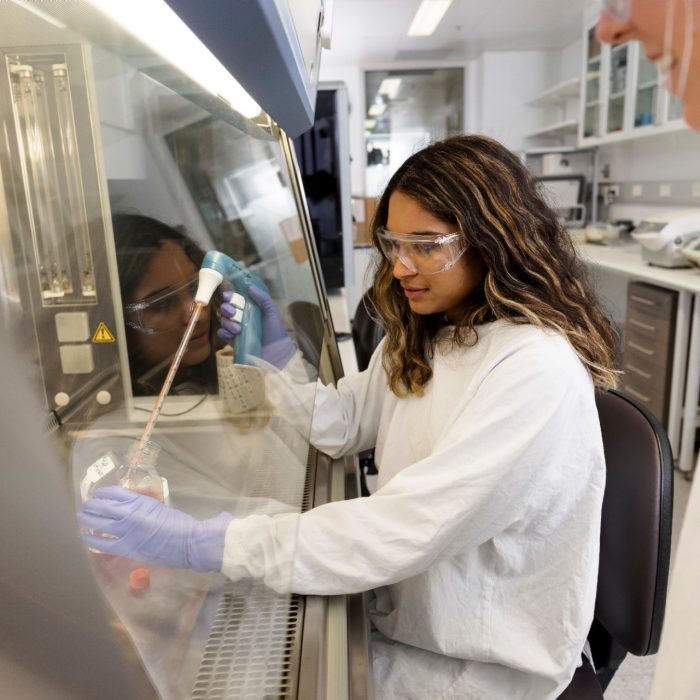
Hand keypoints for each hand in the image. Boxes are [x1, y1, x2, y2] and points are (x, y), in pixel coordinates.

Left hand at [78, 486, 231, 572]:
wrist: (187, 542)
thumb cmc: (178, 523)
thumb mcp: (158, 506)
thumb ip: (141, 505)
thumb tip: (128, 505)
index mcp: (139, 501)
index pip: (114, 492)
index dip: (102, 493)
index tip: (98, 495)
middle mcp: (129, 513)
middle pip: (102, 506)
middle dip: (91, 505)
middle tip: (86, 506)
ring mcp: (125, 531)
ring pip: (98, 522)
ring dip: (87, 519)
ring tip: (81, 517)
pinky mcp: (126, 548)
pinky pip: (102, 543)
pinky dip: (91, 539)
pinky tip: (85, 537)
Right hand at [218, 285, 295, 368]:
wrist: (275, 352)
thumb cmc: (275, 331)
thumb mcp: (272, 312)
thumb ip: (263, 298)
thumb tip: (250, 287)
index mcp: (249, 308)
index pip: (235, 298)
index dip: (229, 296)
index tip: (228, 296)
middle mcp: (241, 317)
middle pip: (226, 308)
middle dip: (227, 309)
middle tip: (234, 313)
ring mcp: (235, 329)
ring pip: (223, 321)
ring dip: (228, 323)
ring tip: (238, 329)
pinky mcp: (232, 341)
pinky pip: (222, 333)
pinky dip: (224, 333)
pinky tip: (232, 335)